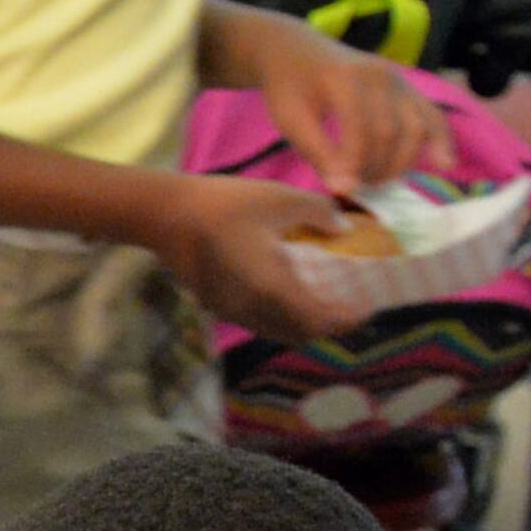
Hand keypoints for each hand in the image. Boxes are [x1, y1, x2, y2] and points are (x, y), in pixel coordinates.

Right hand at [159, 174, 381, 342]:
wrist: (163, 214)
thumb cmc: (224, 205)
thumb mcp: (280, 198)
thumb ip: (320, 214)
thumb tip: (343, 228)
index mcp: (274, 289)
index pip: (320, 319)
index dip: (347, 319)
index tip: (367, 308)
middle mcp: (253, 310)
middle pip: (300, 333)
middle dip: (327, 325)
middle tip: (346, 306)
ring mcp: (231, 311)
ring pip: (276, 330)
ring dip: (301, 323)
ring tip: (317, 301)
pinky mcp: (216, 305)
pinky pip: (257, 320)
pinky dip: (278, 316)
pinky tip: (281, 291)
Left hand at [240, 19, 449, 190]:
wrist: (296, 51)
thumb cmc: (290, 88)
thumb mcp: (291, 120)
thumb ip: (317, 153)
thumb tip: (345, 190)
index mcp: (346, 79)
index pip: (360, 130)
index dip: (355, 165)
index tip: (344, 190)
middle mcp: (379, 75)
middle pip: (391, 132)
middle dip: (377, 167)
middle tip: (359, 188)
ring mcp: (398, 79)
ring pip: (416, 127)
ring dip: (402, 162)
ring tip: (378, 181)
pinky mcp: (407, 87)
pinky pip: (431, 115)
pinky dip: (440, 139)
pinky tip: (444, 164)